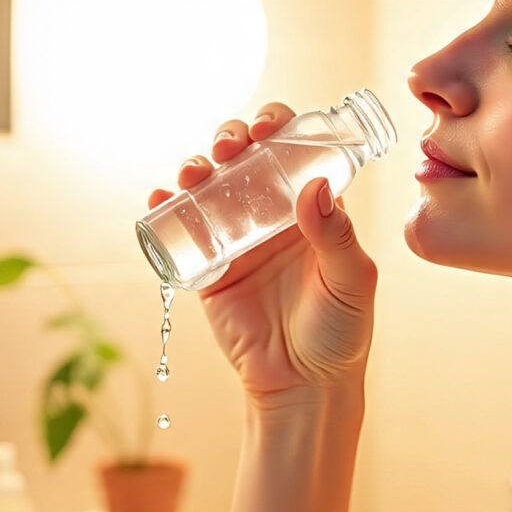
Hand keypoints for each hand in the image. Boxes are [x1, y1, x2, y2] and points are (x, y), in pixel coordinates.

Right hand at [147, 102, 378, 400]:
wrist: (302, 386)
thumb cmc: (340, 333)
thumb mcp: (351, 280)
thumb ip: (336, 236)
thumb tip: (316, 186)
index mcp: (312, 207)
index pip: (293, 150)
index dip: (277, 125)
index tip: (267, 126)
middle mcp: (272, 214)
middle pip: (245, 157)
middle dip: (230, 138)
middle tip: (227, 147)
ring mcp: (237, 238)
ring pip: (211, 186)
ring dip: (195, 166)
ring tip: (192, 174)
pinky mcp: (209, 267)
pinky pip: (183, 230)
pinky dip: (166, 207)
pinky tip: (160, 198)